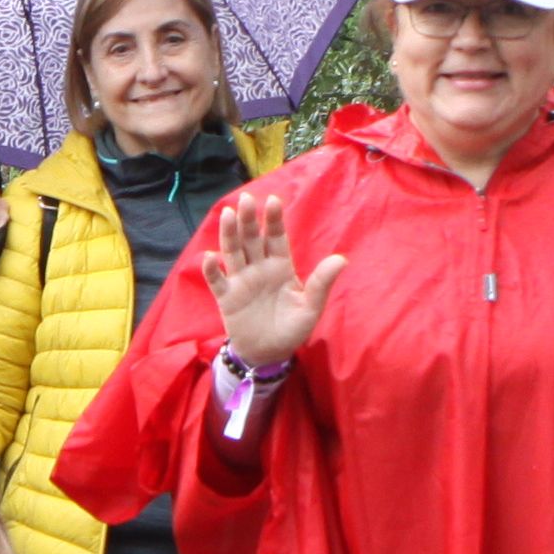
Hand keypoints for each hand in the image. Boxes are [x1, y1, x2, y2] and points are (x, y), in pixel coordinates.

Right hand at [209, 185, 347, 368]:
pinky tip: (211, 257)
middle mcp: (259, 268)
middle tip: (246, 199)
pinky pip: (217, 281)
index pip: (276, 238)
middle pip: (252, 239)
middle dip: (249, 220)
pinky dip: (212, 270)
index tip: (273, 200)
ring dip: (229, 234)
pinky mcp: (226, 297)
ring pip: (234, 252)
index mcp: (280, 267)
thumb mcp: (311, 307)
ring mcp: (241, 281)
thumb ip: (322, 283)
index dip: (274, 220)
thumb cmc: (292, 329)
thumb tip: (342, 259)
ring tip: (227, 214)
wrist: (270, 354)